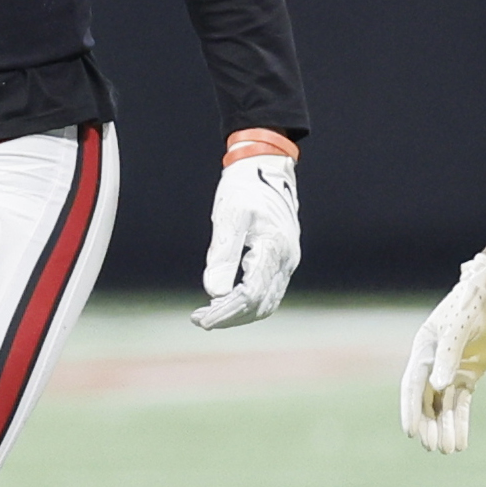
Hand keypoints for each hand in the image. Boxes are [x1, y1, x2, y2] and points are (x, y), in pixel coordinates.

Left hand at [192, 151, 300, 329]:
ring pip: (266, 302)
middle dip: (230, 317)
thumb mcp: (229, 216)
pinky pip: (267, 291)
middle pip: (260, 305)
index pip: (250, 295)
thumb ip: (222, 254)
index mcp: (274, 249)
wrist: (266, 167)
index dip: (226, 311)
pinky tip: (224, 300)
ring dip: (238, 313)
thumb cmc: (245, 188)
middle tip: (199, 319)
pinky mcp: (281, 260)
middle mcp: (286, 260)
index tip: (200, 318)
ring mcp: (286, 261)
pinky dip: (246, 302)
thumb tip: (213, 292)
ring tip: (207, 314)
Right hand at [400, 254, 485, 453]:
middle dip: (429, 425)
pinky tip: (461, 440)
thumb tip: (438, 387)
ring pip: (443, 405)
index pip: (413, 386)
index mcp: (424, 351)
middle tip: (432, 448)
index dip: (411, 410)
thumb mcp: (459, 328)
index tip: (411, 432)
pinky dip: (460, 421)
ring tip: (447, 450)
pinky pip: (461, 403)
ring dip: (444, 427)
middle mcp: (433, 364)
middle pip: (427, 401)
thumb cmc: (472, 304)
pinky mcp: (469, 374)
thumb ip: (448, 357)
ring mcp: (451, 370)